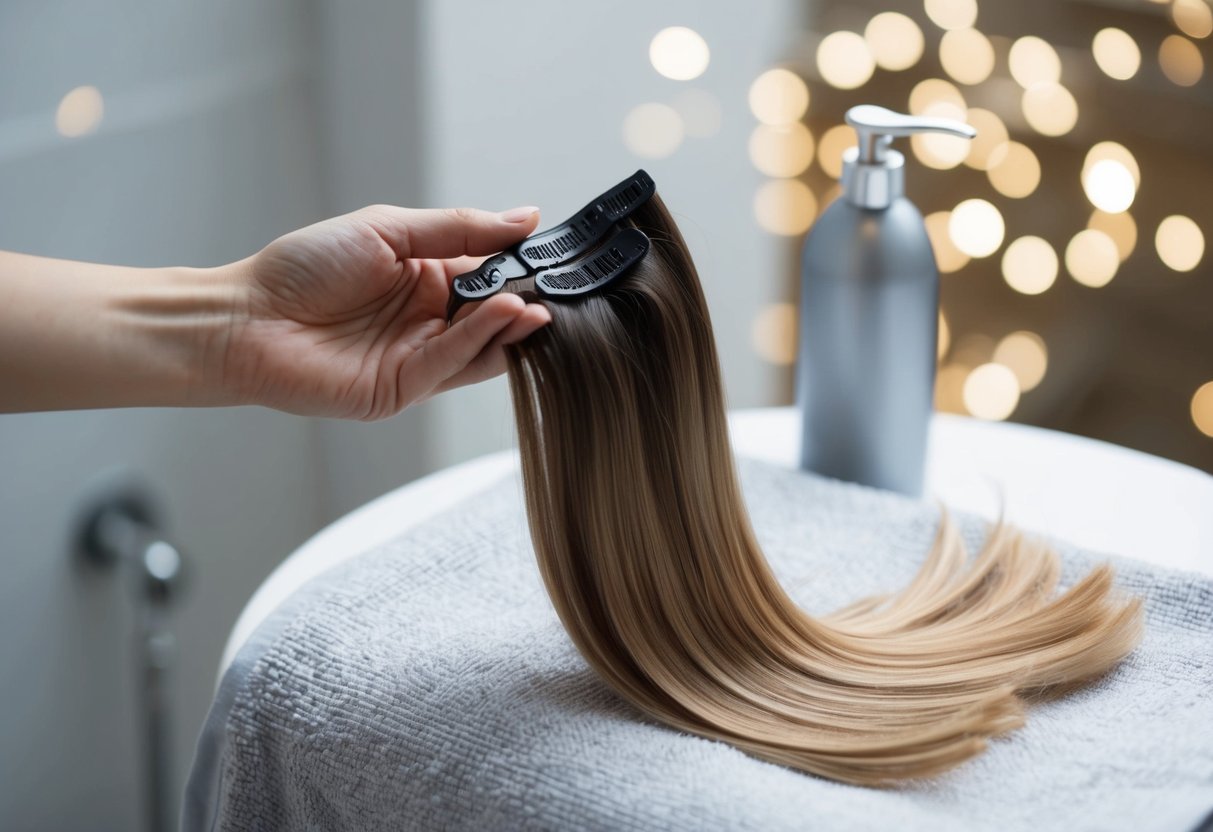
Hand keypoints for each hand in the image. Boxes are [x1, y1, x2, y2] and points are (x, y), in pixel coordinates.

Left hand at [219, 204, 550, 419]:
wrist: (246, 318)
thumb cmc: (304, 268)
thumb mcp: (388, 229)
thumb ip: (458, 228)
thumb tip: (524, 217)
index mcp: (426, 278)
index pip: (489, 273)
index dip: (519, 266)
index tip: (550, 254)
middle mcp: (428, 320)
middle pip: (493, 315)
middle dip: (524, 300)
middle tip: (552, 286)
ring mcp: (419, 357)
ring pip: (483, 345)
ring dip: (511, 325)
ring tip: (533, 304)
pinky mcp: (406, 388)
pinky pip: (455, 364)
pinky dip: (483, 340)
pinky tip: (503, 313)